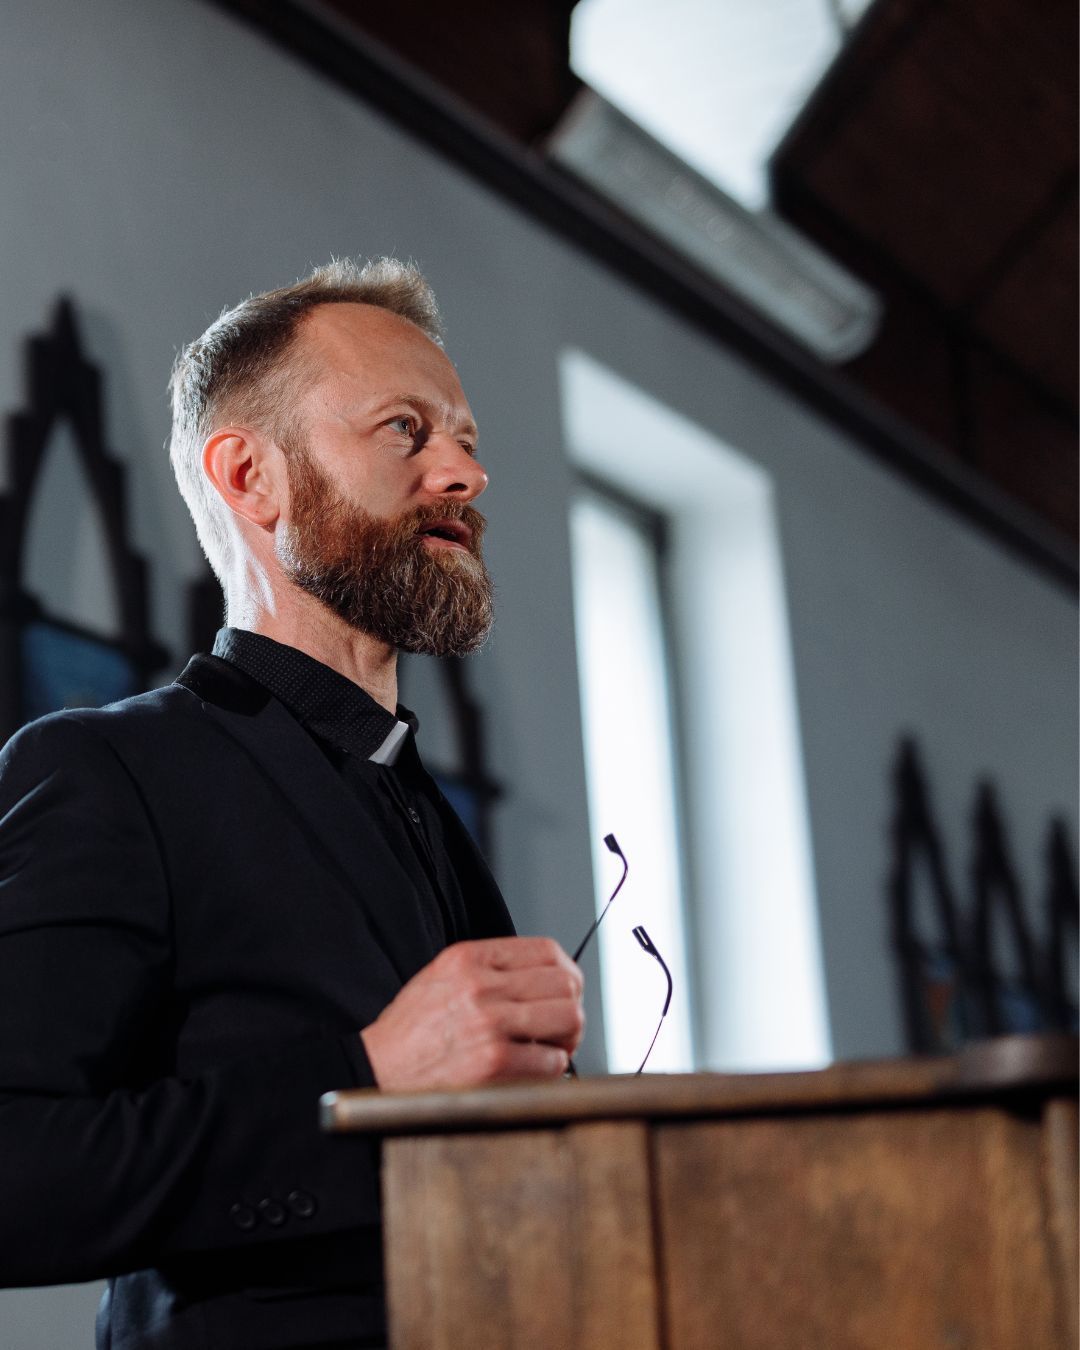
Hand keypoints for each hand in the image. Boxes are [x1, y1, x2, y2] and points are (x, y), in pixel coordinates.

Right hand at [360, 937, 584, 1089]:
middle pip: (564, 984)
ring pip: (567, 1018)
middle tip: (564, 1027)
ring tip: (552, 1048)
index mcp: (468, 959)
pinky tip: (532, 1070)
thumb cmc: (409, 1032)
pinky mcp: (493, 1063)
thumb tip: (542, 979)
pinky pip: (551, 1061)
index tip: (568, 989)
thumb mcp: (441, 977)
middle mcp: (480, 986)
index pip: (546, 950)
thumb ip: (488, 970)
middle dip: (573, 1006)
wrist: (375, 1070)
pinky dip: (552, 1068)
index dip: (567, 972)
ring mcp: (489, 1024)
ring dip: (568, 1038)